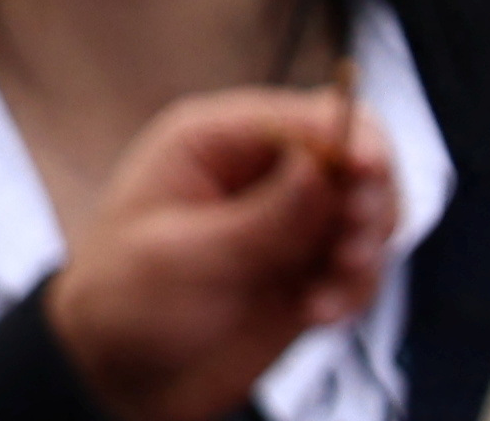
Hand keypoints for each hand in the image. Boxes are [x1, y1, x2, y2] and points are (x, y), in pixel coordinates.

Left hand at [32, 87, 400, 420]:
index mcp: (214, 141)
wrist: (121, 373)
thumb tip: (323, 167)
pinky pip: (357, 268)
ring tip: (325, 296)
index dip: (349, 136)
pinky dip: (353, 290)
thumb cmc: (128, 299)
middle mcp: (257, 173)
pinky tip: (317, 315)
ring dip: (364, 253)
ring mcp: (286, 224)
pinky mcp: (304, 271)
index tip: (369, 172)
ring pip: (364, 215)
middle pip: (351, 158)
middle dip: (368, 199)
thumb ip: (262, 217)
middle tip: (352, 247)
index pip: (305, 116)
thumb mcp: (188, 256)